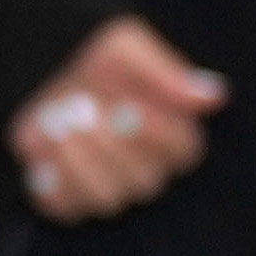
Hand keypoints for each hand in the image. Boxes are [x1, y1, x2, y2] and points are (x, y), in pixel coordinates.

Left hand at [9, 14, 224, 218]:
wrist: (44, 67)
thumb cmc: (97, 61)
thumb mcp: (127, 47)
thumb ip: (165, 72)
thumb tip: (212, 96)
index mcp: (170, 134)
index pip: (182, 151)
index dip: (156, 134)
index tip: (129, 106)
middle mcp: (146, 168)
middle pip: (145, 181)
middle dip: (111, 144)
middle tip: (84, 107)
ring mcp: (109, 186)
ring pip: (107, 199)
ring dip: (80, 161)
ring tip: (58, 124)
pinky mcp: (69, 198)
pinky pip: (66, 208)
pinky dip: (52, 181)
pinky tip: (44, 145)